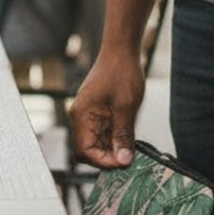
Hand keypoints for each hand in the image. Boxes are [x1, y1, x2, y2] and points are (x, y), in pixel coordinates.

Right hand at [69, 49, 145, 168]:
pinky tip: (129, 139)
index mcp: (81, 116)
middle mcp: (81, 118)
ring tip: (131, 150)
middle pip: (89, 150)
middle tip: (129, 160)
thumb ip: (123, 135)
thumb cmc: (121, 72)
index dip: (103, 161)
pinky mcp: (98, 113)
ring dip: (113, 149)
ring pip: (97, 143)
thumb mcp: (126, 107)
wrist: (122, 50)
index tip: (123, 163)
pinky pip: (103, 133)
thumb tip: (123, 160)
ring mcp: (89, 116)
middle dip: (108, 157)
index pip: (85, 151)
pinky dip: (115, 139)